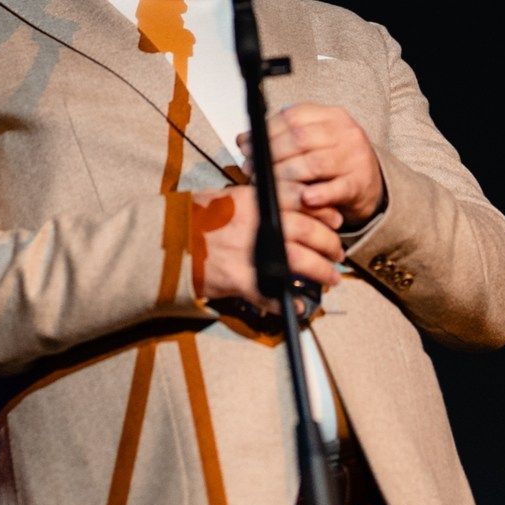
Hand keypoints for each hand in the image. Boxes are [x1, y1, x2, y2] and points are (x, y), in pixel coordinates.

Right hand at [189, 182, 343, 309]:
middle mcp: (256, 224)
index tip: (336, 219)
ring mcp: (250, 253)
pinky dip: (287, 303)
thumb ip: (256, 201)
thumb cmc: (194, 220)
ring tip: (330, 279)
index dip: (323, 210)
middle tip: (338, 253)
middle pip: (308, 232)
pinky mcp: (241, 280)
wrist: (165, 243)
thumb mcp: (226, 199)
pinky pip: (272, 294)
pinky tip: (297, 306)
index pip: (299, 199)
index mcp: (253, 200)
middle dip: (330, 244)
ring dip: (320, 272)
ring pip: (299, 262)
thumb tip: (291, 202)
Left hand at [240, 103, 385, 228]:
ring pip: (314, 163)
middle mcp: (345, 132)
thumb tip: (243, 140)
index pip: (293, 116)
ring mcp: (355, 157)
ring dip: (285, 176)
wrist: (370, 183)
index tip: (248, 148)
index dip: (266, 132)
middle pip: (300, 139)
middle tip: (252, 170)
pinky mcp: (360, 184)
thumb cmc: (335, 160)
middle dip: (270, 155)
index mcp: (331, 116)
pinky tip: (305, 199)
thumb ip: (280, 137)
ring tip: (269, 186)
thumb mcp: (311, 142)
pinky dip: (319, 194)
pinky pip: (337, 188)